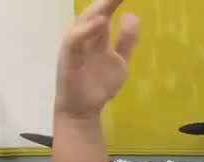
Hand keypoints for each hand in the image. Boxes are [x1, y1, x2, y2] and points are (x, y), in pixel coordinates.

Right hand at [54, 0, 139, 119]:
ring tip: (110, 1)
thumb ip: (126, 41)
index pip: (104, 14)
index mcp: (94, 37)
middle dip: (105, 2)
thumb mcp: (120, 61)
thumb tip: (133, 16)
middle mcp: (83, 38)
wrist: (83, 109)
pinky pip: (75, 41)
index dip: (112, 2)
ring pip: (83, 23)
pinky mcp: (69, 59)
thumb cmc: (98, 84)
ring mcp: (75, 47)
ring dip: (97, 11)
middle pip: (94, 14)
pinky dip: (86, 31)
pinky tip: (101, 23)